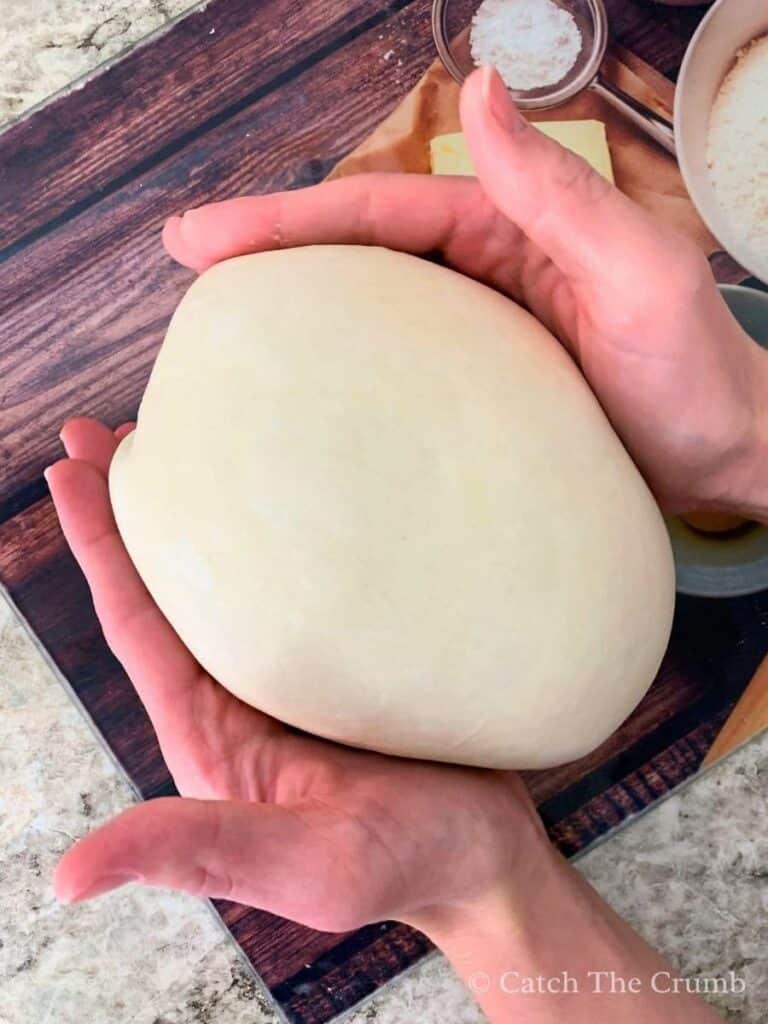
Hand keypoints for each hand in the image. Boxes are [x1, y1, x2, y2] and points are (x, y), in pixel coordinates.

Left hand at [48, 419, 544, 925]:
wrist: (488, 860)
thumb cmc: (409, 868)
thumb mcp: (306, 866)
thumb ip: (201, 852)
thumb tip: (69, 877)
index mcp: (210, 735)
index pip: (136, 627)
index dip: (98, 546)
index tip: (68, 467)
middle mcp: (238, 695)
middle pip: (168, 587)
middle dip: (129, 508)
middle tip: (103, 428)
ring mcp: (289, 673)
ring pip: (227, 578)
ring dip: (199, 511)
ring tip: (181, 438)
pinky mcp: (341, 660)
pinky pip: (291, 586)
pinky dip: (274, 535)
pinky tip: (285, 493)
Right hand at [164, 66, 767, 519]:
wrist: (722, 453)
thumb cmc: (693, 370)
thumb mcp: (636, 268)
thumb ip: (559, 188)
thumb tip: (478, 90)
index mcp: (508, 228)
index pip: (381, 209)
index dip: (291, 216)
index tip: (207, 235)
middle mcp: (482, 269)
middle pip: (358, 248)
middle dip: (270, 248)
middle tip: (183, 263)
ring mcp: (475, 330)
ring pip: (368, 306)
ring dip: (296, 305)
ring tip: (217, 321)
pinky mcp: (475, 388)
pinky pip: (395, 368)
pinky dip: (343, 367)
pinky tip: (300, 384)